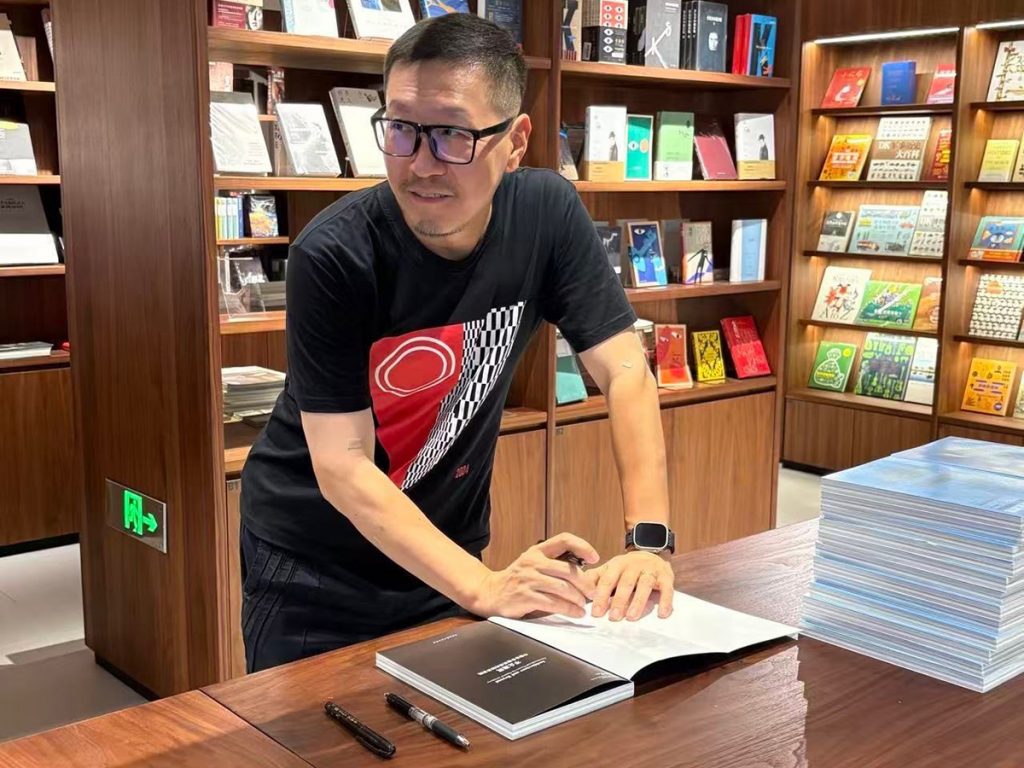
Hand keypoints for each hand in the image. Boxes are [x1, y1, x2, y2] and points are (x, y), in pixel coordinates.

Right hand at [467, 533, 599, 618]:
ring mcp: (529, 579)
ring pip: (563, 588)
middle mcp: (533, 562)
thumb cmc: (517, 580)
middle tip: (593, 592)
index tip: (595, 557)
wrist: (490, 592)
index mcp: (537, 551)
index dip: (582, 545)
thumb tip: (585, 574)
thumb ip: (554, 565)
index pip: (563, 539)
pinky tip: (575, 612)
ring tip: (584, 605)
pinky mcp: (526, 597)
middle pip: (568, 570)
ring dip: (578, 599)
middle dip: (586, 583)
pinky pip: (554, 603)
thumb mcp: (533, 564)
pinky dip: (569, 609)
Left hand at [589, 551, 673, 620]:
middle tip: (614, 617)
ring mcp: (650, 570)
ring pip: (645, 585)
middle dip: (619, 600)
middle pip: (625, 583)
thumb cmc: (627, 568)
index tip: (596, 613)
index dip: (601, 597)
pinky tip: (662, 614)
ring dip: (638, 601)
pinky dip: (665, 601)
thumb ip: (594, 579)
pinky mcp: (666, 576)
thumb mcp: (609, 570)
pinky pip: (667, 589)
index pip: (607, 581)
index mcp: (617, 565)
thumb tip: (578, 590)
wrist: (651, 553)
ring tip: (632, 617)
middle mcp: (633, 566)